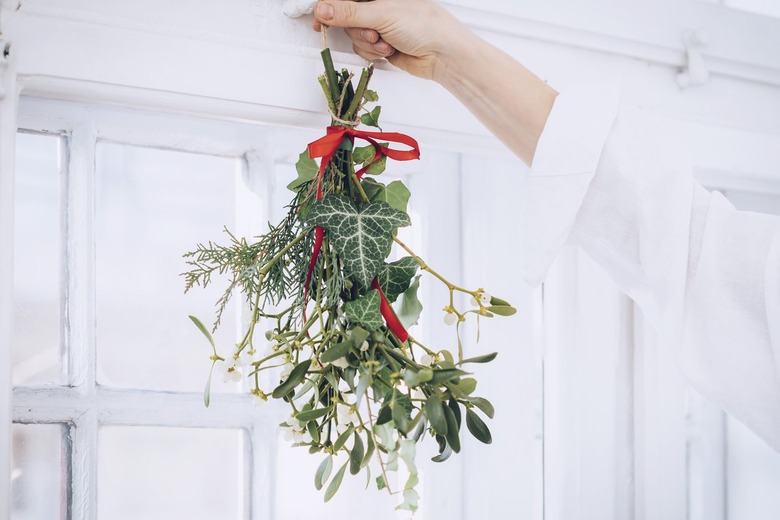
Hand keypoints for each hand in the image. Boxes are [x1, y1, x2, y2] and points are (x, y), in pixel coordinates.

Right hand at [312, 0, 470, 80]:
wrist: (443, 55)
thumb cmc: (424, 26)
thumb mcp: (382, 14)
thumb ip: (348, 13)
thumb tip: (322, 10)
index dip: (328, 8)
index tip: (319, 21)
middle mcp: (377, 6)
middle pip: (345, 17)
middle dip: (358, 29)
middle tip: (373, 33)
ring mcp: (379, 25)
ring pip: (353, 36)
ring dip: (368, 43)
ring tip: (387, 43)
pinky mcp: (381, 44)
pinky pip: (363, 49)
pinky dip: (373, 53)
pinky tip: (390, 51)